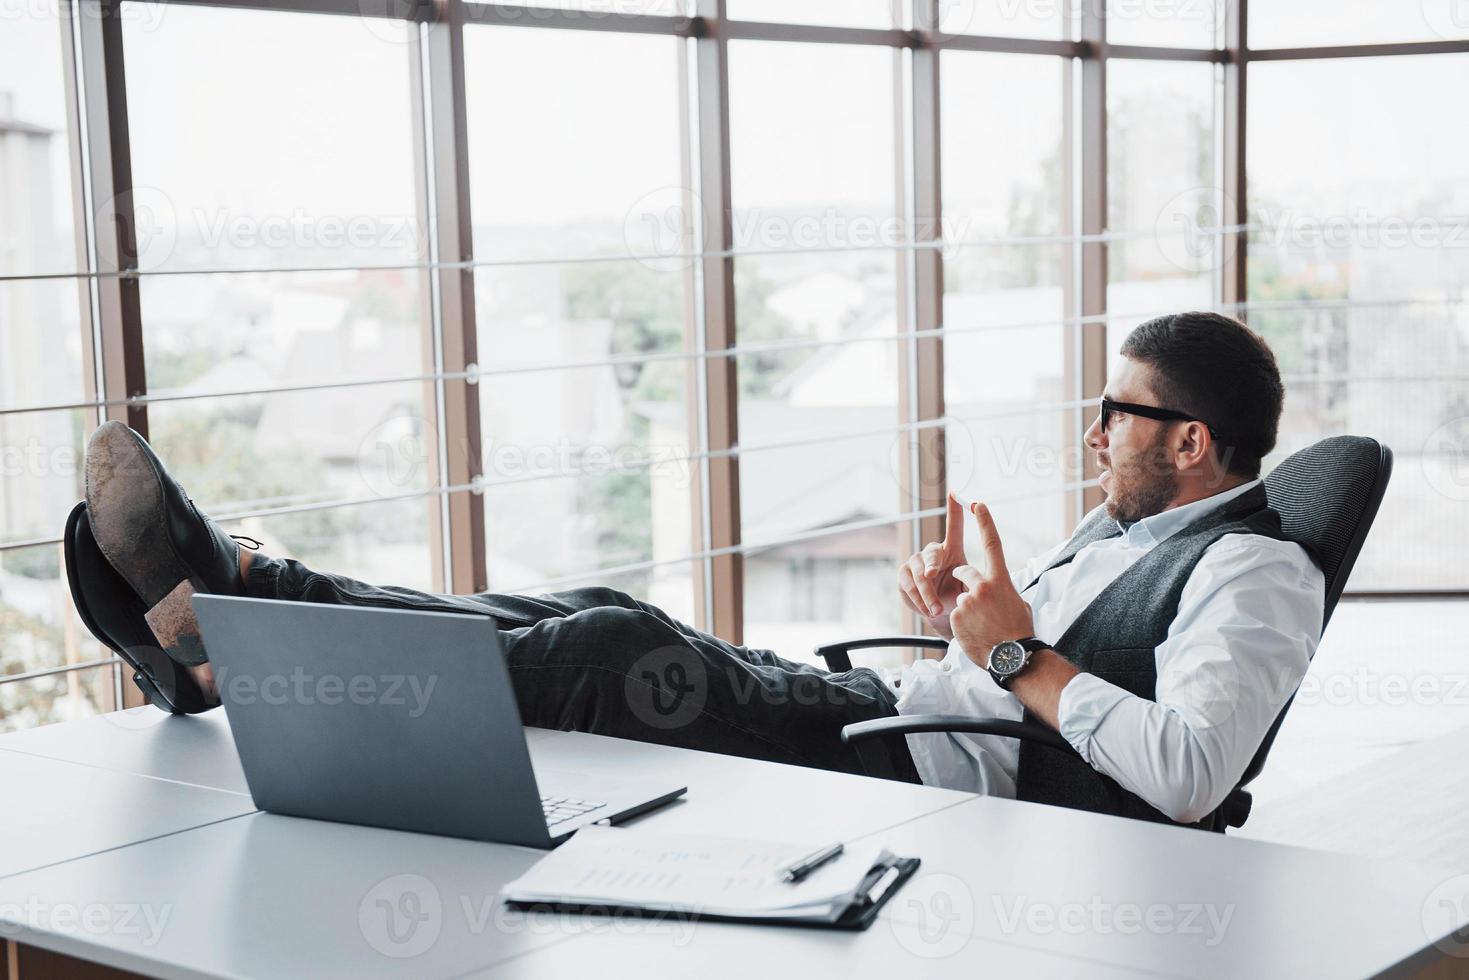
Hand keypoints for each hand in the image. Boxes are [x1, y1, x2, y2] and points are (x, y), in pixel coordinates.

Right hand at [898, 493, 968, 639]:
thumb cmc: (957, 596)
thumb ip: (970, 579)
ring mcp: (915, 562)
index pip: (954, 527)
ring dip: (926, 591)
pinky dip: (917, 598)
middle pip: (931, 553)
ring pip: (917, 573)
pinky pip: (907, 585)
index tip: (955, 493)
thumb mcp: (969, 588)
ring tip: (935, 608)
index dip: (954, 510)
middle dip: (931, 564)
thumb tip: (972, 575)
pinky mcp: (903, 575)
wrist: (941, 614)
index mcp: (951, 550)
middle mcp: (932, 552)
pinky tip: (926, 608)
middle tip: (931, 574)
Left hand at [950, 502, 1034, 667]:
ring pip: (960, 596)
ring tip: (981, 624)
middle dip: (963, 579)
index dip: (984, 521)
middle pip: (964, 571)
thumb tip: (997, 585)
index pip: (992, 543)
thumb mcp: (1017, 602)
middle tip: (977, 599)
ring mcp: (969, 600)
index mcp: (1001, 579)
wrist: (1012, 657)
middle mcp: (983, 585)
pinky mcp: (957, 614)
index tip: (976, 503)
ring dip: (967, 607)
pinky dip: (962, 621)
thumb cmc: (1019, 631)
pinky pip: (955, 613)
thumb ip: (1003, 588)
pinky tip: (974, 632)